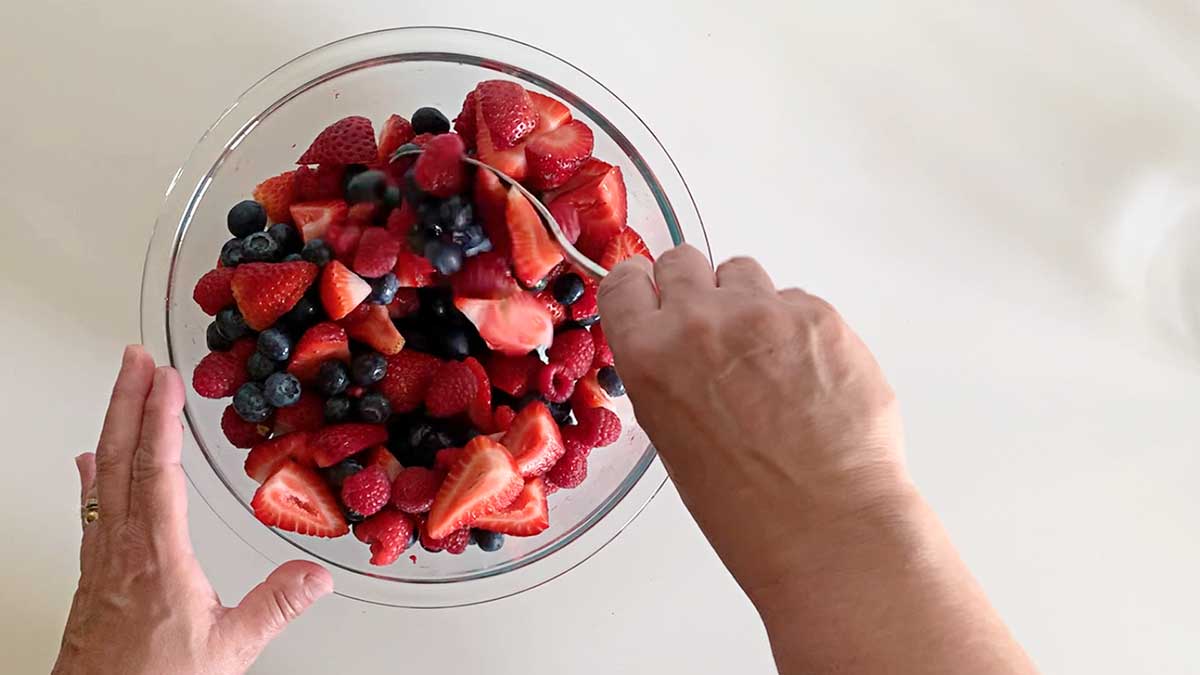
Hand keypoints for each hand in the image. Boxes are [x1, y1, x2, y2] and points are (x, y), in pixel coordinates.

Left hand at [53, 346, 332, 674]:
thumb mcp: (230, 648)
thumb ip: (275, 606)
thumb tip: (317, 573)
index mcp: (158, 557)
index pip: (158, 471)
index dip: (161, 420)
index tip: (165, 380)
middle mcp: (122, 549)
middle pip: (121, 458)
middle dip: (128, 401)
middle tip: (134, 359)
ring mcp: (102, 558)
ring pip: (102, 476)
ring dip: (111, 425)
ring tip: (118, 390)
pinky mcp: (93, 572)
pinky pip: (92, 507)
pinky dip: (92, 475)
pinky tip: (89, 463)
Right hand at [598, 247, 908, 600]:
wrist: (825, 523)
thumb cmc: (745, 504)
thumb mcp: (670, 435)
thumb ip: (666, 371)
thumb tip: (679, 342)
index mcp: (649, 356)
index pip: (625, 282)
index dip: (642, 286)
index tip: (653, 290)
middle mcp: (700, 323)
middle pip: (683, 261)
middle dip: (696, 289)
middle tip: (716, 329)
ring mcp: (764, 313)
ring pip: (743, 273)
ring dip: (749, 304)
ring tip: (767, 360)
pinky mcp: (819, 316)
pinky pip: (797, 300)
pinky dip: (798, 329)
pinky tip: (807, 377)